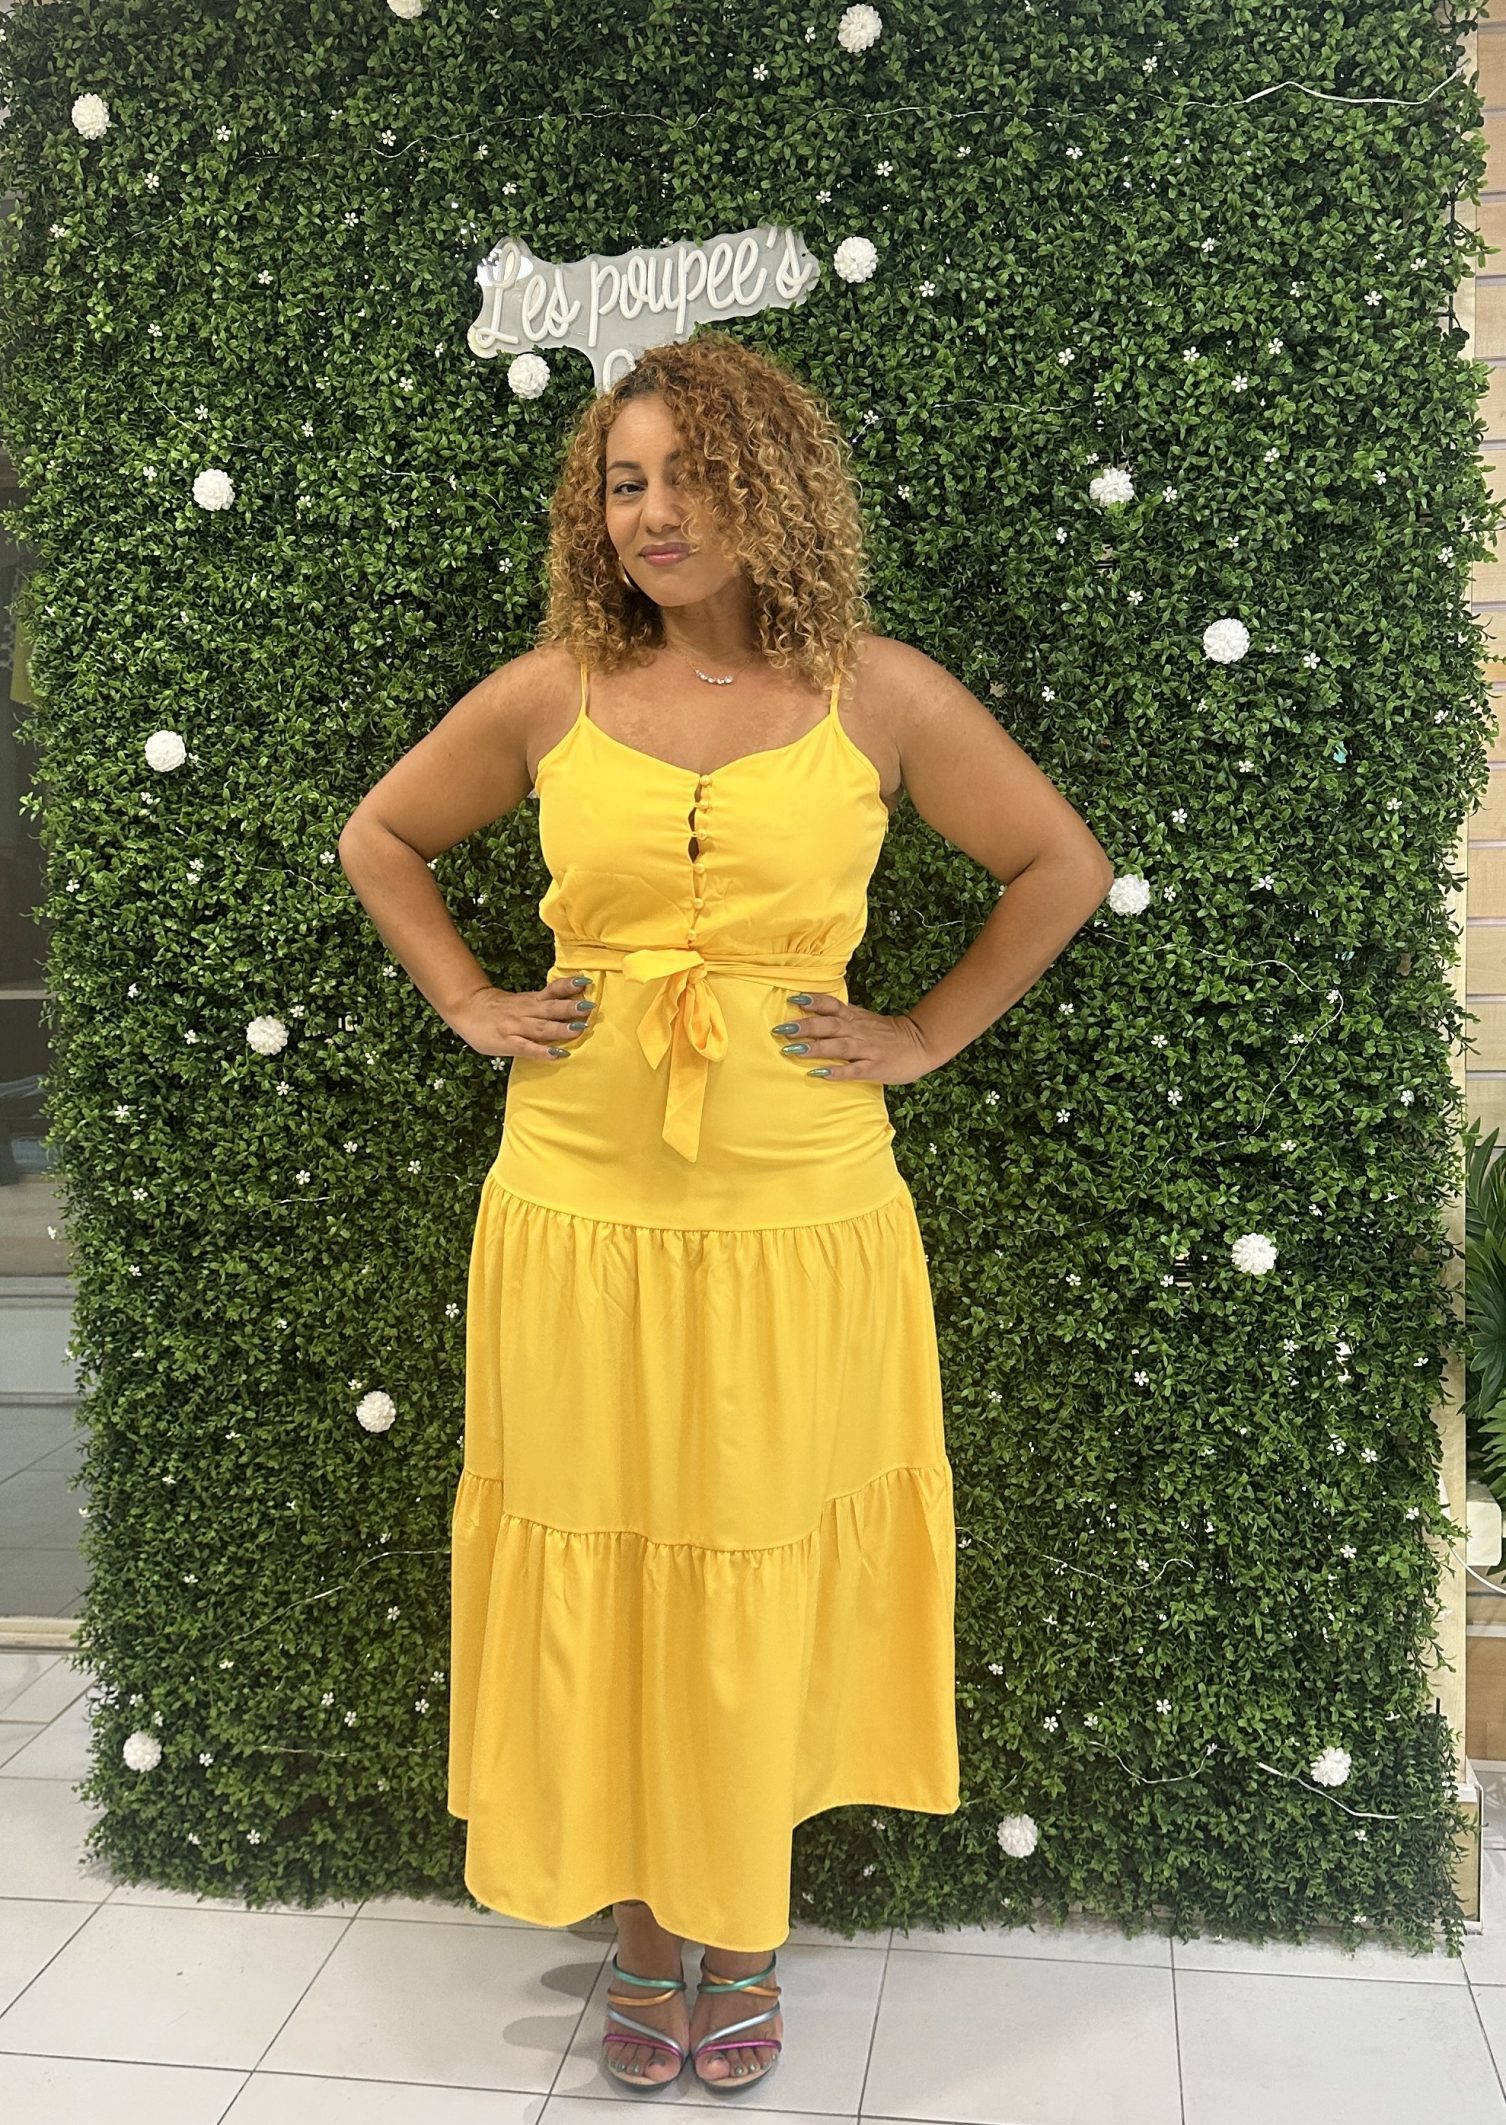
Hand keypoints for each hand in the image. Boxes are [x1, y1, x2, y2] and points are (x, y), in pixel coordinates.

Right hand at [449, 976, 593, 1059]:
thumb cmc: (498, 1009)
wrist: (465, 1008)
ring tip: (580, 1028)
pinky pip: (527, 1047)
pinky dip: (542, 1051)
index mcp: (531, 1000)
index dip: (568, 986)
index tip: (586, 981)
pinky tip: (556, 1054)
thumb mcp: (522, 1001)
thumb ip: (542, 1005)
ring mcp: (516, 1026)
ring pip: (541, 1027)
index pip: (552, 990)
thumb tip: (571, 1006)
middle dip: (571, 1008)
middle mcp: (526, 1011)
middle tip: (591, 1006)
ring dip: (561, 1028)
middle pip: (551, 1008)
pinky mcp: (507, 1042)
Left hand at [776, 993, 937, 1084]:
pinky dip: (837, 1071)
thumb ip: (842, 1017)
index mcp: (855, 1018)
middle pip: (830, 1026)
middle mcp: (859, 1031)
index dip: (813, 1002)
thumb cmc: (888, 1034)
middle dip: (805, 1026)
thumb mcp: (864, 1020)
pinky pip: (854, 1070)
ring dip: (815, 1048)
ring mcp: (867, 1049)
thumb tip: (812, 1014)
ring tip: (793, 1050)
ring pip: (838, 1046)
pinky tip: (820, 1074)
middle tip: (781, 1029)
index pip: (832, 1006)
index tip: (793, 1000)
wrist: (921, 1044)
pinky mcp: (875, 1067)